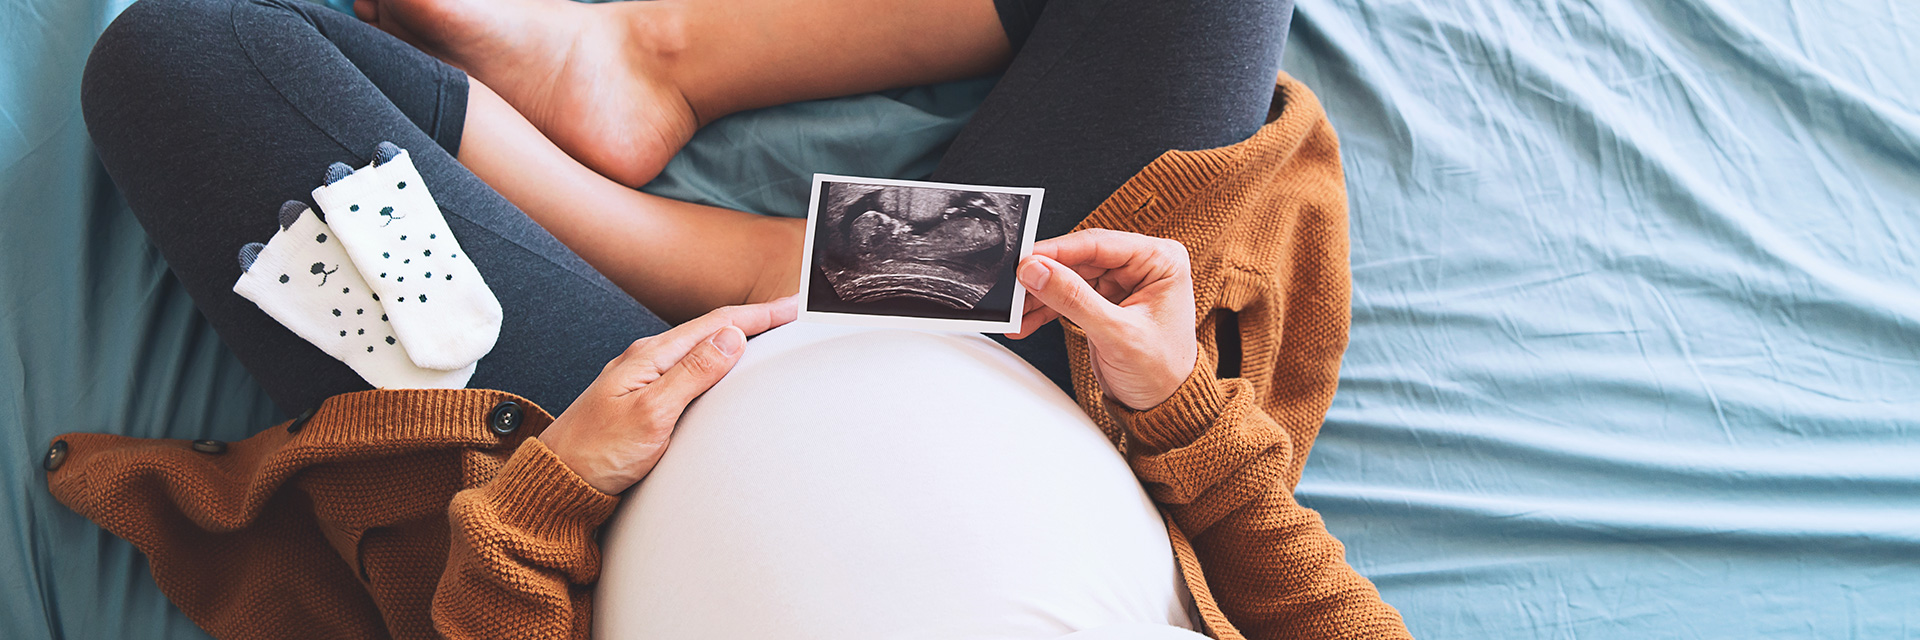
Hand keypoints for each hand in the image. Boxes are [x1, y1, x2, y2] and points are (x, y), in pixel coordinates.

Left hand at [539, 296, 797, 493]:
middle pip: (710, 329)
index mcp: (650, 356)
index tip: (792, 306)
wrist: (557, 480)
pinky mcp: (642, 397)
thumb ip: (692, 374)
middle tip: (790, 314)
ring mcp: (643, 377)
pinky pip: (689, 367)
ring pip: (700, 347)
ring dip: (735, 337)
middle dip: (753, 319)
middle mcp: (647, 359)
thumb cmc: (597, 452)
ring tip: (766, 334)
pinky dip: (716, 360)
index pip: (715, 324)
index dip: (758, 313)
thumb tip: (732, 338)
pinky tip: (722, 368)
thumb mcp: (651, 413)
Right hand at [1009, 229, 1197, 410]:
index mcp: (1160, 259)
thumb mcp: (1116, 333)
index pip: (1099, 244)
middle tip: (1014, 289)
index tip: (1025, 260)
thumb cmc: (1162, 371)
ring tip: (1016, 311)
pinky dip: (1046, 309)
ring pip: (1069, 277)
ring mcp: (1122, 283)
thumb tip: (1037, 270)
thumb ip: (1074, 298)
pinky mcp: (1105, 301)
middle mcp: (1142, 265)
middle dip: (1045, 277)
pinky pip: (1069, 296)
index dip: (1057, 251)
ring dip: (1040, 296)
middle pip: (1079, 259)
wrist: (1163, 406)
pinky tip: (1026, 321)